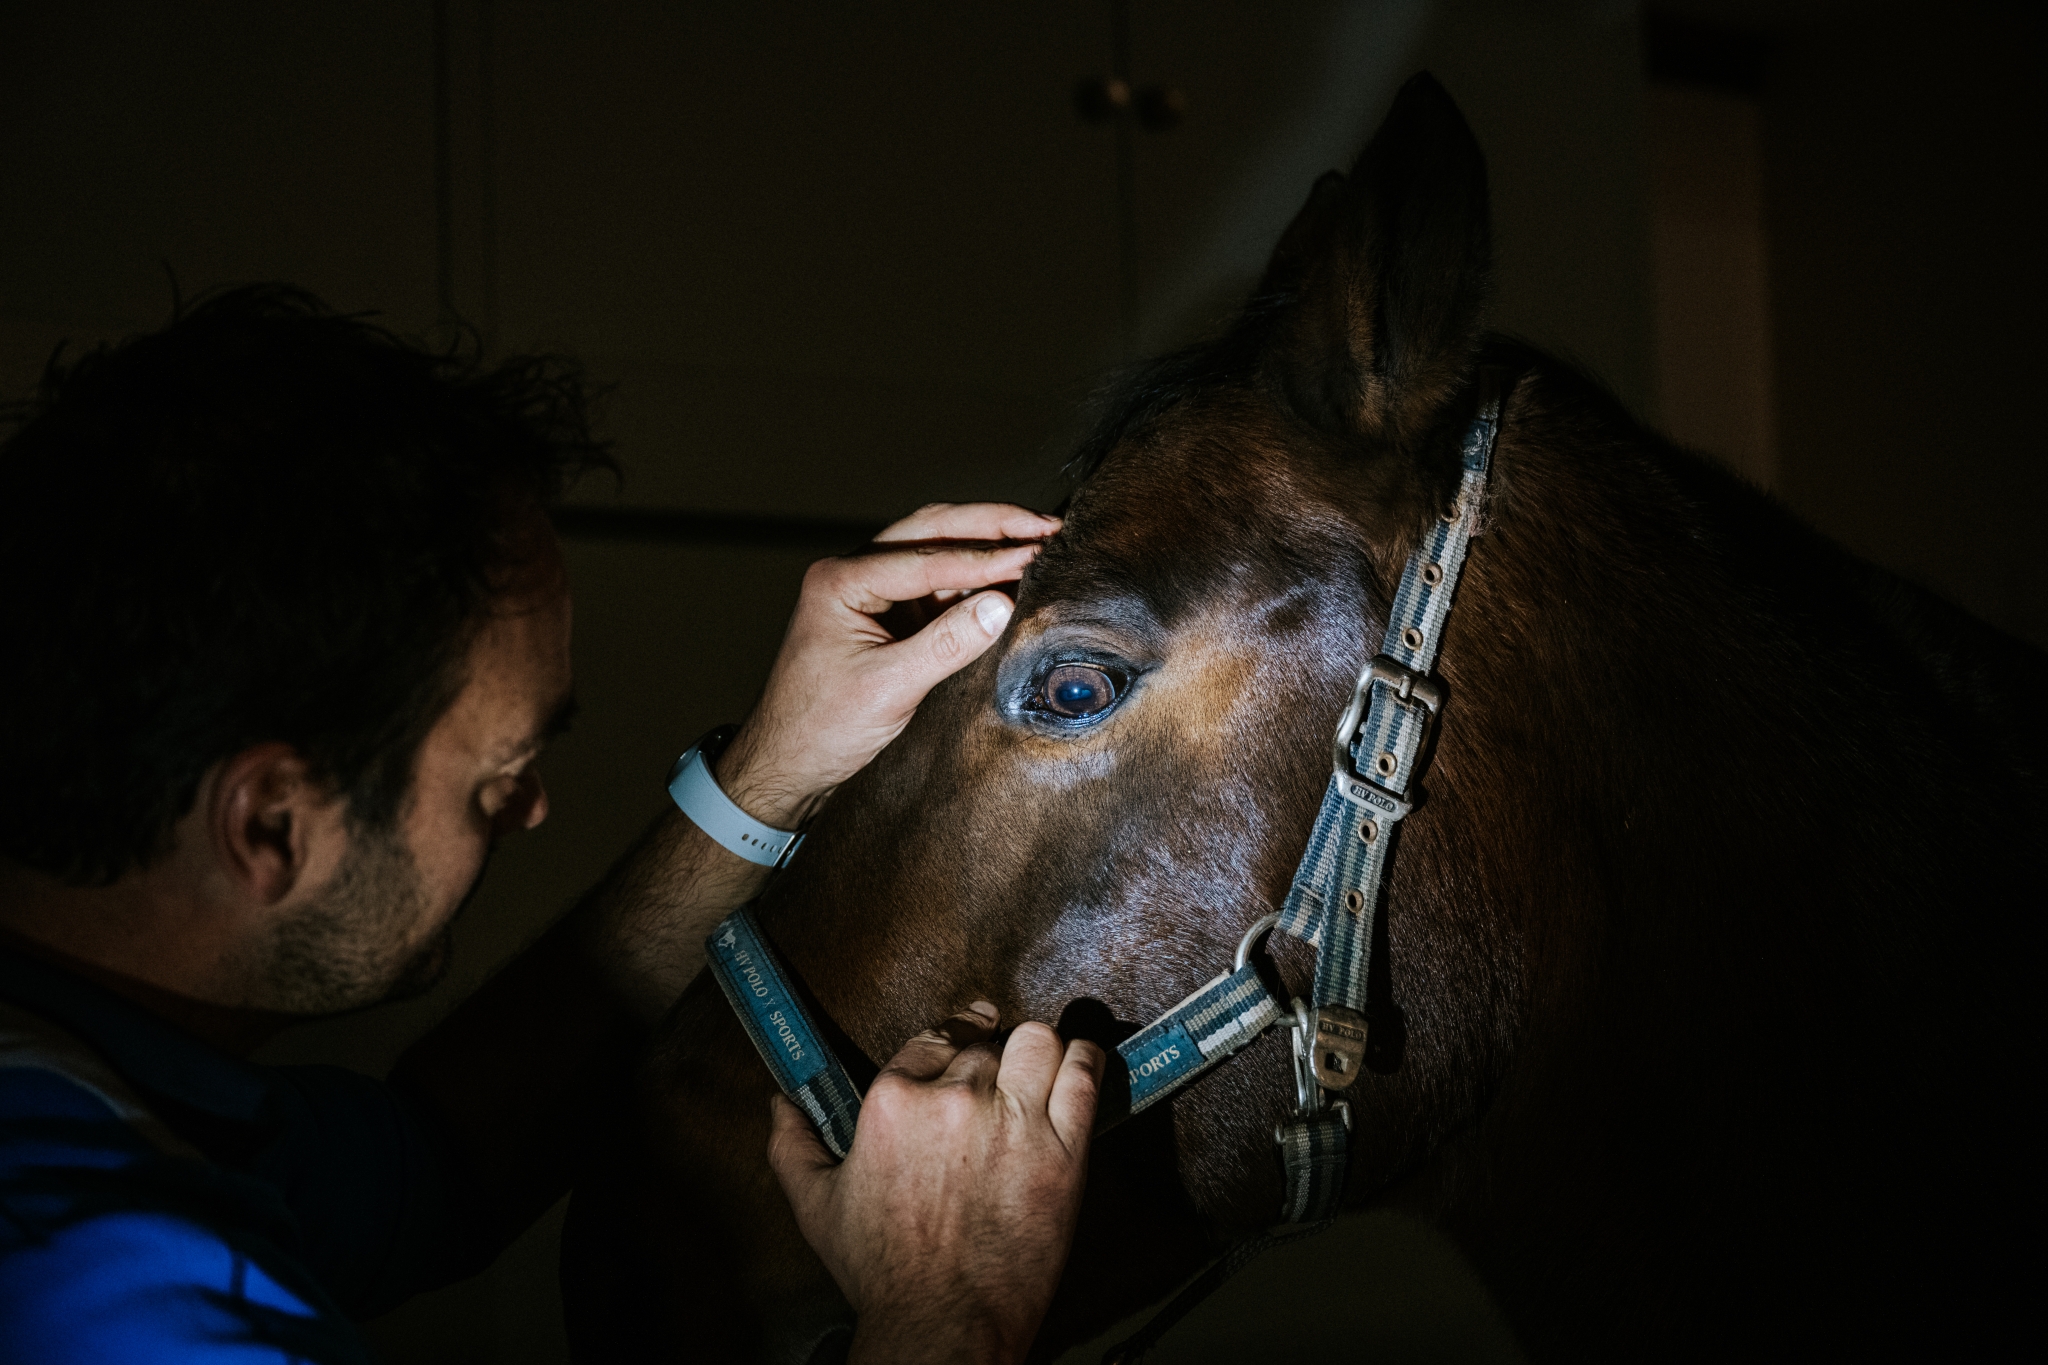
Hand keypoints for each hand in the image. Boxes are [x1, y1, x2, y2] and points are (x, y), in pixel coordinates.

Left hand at [719, 503, 1058, 828]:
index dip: (985, 557)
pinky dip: (976, 580)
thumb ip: (946, 645)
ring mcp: (873, 592)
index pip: (925, 557)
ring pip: (939, 551)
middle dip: (992, 526)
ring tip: (1041, 543)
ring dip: (988, 548)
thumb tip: (1001, 607)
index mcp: (840, 580)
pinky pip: (939, 585)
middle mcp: (854, 573)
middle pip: (933, 531)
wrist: (788, 763)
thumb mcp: (887, 688)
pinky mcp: (891, 616)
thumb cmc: (820, 727)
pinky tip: (1013, 578)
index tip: (1035, 552)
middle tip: (1046, 527)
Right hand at [768, 1004, 1103, 1364]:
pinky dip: (1087, 1060)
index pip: (935, 1035)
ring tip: (1041, 1070)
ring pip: (1038, 1042)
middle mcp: (954, 1097)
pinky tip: (1081, 1064)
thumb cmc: (884, 1271)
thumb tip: (779, 1105)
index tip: (970, 1036)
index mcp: (894, 1100)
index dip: (956, 1036)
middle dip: (993, 1061)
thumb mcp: (817, 1207)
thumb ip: (793, 1147)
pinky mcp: (1063, 1148)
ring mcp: (1013, 1119)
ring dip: (1040, 1051)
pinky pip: (1084, 1074)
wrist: (943, 1321)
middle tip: (1000, 1089)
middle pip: (987, 1044)